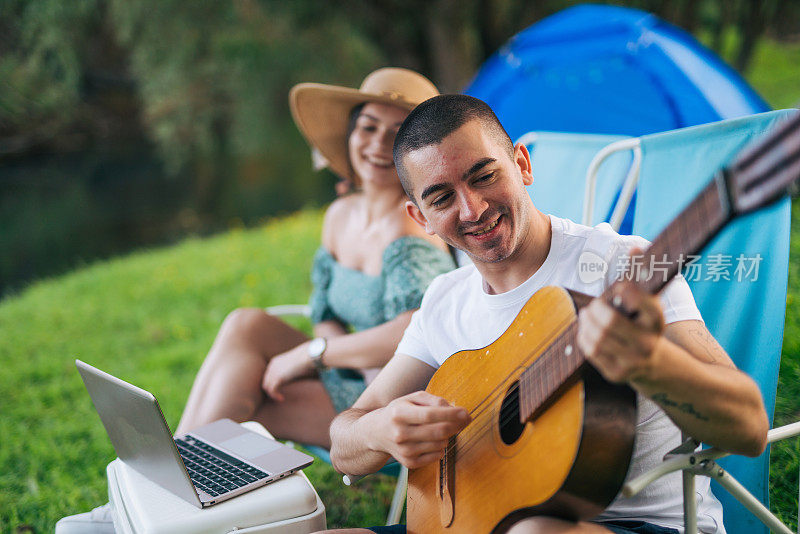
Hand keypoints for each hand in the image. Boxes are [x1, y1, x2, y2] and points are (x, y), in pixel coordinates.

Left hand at [262, 342, 315, 400]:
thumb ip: (290, 371)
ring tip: (281, 398)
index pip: (268, 375)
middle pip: (266, 381)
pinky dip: (275, 396)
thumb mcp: (294, 364)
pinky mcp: (278, 378)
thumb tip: (293, 379)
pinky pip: (272, 390)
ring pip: (267, 387)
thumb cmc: (306, 359)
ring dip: (273, 394)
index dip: (272, 383)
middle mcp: (272, 366)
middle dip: (271, 389)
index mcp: (275, 362)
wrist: (308, 355)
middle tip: (279, 395)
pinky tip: (282, 398)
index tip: (279, 389)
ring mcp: (274, 372)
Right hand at [374, 391, 470, 468]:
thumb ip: (433, 400)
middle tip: (465, 420)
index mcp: (399, 413)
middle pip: (437, 432)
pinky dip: (441, 447)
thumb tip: (453, 408)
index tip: (466, 412)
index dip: (450, 414)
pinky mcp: (409, 463)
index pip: (429, 415)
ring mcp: (404, 450)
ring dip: (448, 435)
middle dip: (456, 425)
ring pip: (440, 444)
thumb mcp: (412, 398)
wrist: (377, 433)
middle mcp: (399, 433)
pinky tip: (435, 439)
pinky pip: (436, 456)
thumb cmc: (399, 411)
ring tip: (444, 427)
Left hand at [577, 249, 664, 383]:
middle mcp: (648, 343)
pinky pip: (591, 352)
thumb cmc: (643, 324)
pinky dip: (584, 338)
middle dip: (596, 309)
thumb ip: (640, 275)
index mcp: (657, 322)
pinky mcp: (617, 374)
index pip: (644, 303)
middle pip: (610, 322)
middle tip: (593, 304)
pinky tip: (587, 330)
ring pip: (598, 338)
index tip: (619, 287)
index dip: (627, 291)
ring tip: (587, 315)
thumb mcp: (647, 303)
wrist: (655, 365)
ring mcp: (632, 362)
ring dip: (586, 323)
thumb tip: (637, 248)